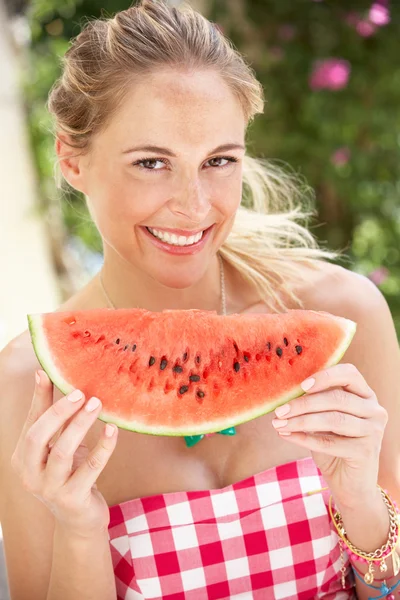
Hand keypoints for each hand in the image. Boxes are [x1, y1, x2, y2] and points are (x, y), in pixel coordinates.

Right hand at [11, 370, 117, 537]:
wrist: (79, 520)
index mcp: (22, 458)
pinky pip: (91, 467)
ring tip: (97, 404)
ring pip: (63, 452)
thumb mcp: (57, 445)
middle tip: (80, 392)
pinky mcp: (73, 499)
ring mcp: (50, 489)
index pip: (30, 422)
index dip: (40, 397)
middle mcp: (30, 474)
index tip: (49, 372)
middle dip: (59, 412)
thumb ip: (52, 415)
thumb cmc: (69, 473)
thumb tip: (44, 374)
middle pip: (38, 437)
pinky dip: (103, 446)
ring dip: (80, 425)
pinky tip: (112, 429)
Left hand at [271, 363, 387, 508]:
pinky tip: (286, 435)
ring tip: (278, 424)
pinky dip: (304, 438)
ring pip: (333, 419)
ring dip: (300, 421)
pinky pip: (329, 442)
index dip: (325, 376)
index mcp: (365, 395)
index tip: (301, 385)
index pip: (349, 373)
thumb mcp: (324, 419)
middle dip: (303, 403)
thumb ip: (315, 403)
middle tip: (279, 410)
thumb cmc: (334, 445)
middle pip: (337, 398)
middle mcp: (374, 410)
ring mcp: (373, 431)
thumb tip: (285, 392)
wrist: (350, 485)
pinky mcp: (366, 451)